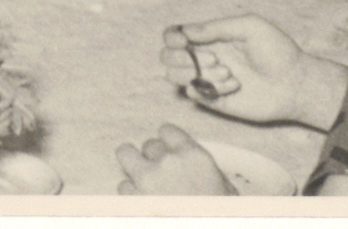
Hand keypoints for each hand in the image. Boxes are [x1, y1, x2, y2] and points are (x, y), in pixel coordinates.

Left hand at [116, 124, 234, 194]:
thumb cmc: (221, 216)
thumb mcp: (224, 189)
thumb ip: (202, 169)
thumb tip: (188, 162)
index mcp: (193, 157)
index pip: (168, 131)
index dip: (168, 142)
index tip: (169, 150)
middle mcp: (167, 164)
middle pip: (148, 145)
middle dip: (153, 158)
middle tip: (161, 172)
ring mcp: (146, 182)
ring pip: (126, 156)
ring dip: (135, 170)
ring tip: (146, 185)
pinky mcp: (131, 202)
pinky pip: (123, 187)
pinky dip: (130, 194)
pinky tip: (144, 204)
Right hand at [161, 15, 344, 127]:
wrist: (295, 83)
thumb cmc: (277, 50)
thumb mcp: (250, 26)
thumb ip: (216, 26)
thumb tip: (186, 32)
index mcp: (209, 38)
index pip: (174, 35)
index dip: (172, 37)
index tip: (186, 41)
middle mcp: (203, 58)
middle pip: (167, 57)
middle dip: (181, 57)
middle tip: (214, 59)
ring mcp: (207, 80)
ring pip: (175, 77)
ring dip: (197, 73)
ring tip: (227, 73)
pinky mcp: (214, 101)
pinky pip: (195, 95)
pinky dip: (210, 89)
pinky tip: (234, 86)